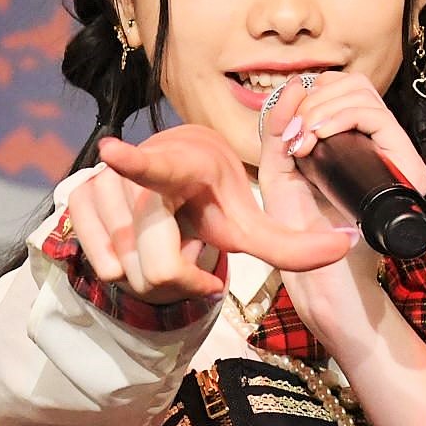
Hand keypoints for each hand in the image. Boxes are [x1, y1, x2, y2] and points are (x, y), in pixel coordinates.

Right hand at [74, 117, 365, 296]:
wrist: (167, 169)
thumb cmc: (210, 199)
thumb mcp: (249, 224)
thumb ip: (295, 244)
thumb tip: (348, 242)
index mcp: (182, 168)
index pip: (156, 169)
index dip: (134, 163)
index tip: (114, 152)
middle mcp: (133, 174)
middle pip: (155, 266)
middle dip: (180, 274)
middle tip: (189, 248)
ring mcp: (99, 187)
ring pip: (126, 271)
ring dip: (152, 273)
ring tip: (163, 242)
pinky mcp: (77, 200)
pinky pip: (101, 267)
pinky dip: (124, 269)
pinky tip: (136, 244)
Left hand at [254, 66, 425, 213]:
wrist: (319, 277)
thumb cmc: (300, 230)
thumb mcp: (279, 171)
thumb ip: (279, 130)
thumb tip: (297, 84)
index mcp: (353, 142)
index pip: (343, 89)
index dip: (313, 94)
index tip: (290, 128)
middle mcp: (379, 145)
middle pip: (356, 85)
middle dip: (316, 100)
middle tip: (295, 135)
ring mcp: (397, 157)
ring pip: (366, 96)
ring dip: (325, 108)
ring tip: (304, 141)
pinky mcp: (409, 171)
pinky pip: (379, 118)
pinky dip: (343, 117)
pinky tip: (319, 137)